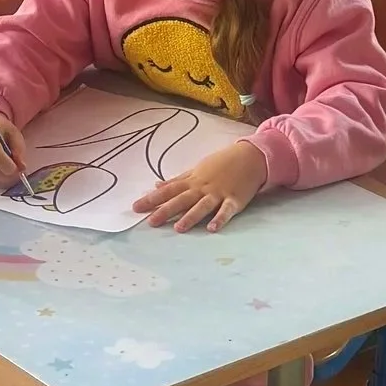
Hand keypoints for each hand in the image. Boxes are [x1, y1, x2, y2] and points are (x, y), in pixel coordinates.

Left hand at [138, 142, 268, 232]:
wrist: (249, 157)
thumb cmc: (221, 164)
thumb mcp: (196, 170)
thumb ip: (177, 180)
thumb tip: (156, 185)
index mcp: (192, 181)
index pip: (169, 190)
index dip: (152, 199)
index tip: (136, 207)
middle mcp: (203, 188)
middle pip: (182, 199)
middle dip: (166, 210)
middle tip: (150, 221)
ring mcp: (219, 194)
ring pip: (202, 206)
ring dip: (190, 217)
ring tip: (178, 228)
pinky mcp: (235, 200)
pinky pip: (226, 211)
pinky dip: (220, 219)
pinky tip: (212, 228)